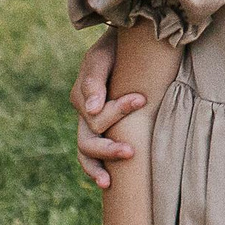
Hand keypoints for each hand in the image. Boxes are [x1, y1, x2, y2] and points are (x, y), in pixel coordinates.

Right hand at [71, 27, 144, 189]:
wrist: (127, 42)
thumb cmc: (118, 46)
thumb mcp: (104, 54)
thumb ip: (95, 77)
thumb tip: (92, 108)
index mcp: (83, 92)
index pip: (95, 114)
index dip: (118, 110)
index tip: (142, 99)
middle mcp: (84, 111)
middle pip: (89, 138)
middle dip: (108, 147)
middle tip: (131, 151)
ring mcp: (90, 121)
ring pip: (85, 151)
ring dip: (98, 165)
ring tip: (109, 181)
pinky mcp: (103, 128)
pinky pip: (91, 154)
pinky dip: (95, 168)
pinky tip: (107, 182)